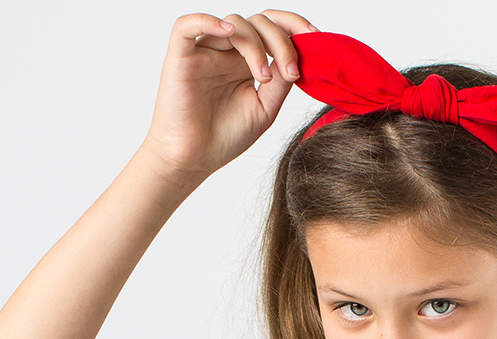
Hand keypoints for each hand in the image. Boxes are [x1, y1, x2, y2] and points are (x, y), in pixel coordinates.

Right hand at [140, 10, 319, 179]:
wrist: (193, 160)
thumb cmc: (224, 137)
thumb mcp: (265, 109)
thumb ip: (280, 83)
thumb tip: (296, 56)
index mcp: (246, 62)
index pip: (272, 29)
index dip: (294, 26)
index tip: (316, 40)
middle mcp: (227, 52)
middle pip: (258, 22)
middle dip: (281, 41)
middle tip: (292, 72)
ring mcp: (204, 52)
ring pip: (234, 23)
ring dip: (256, 45)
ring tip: (264, 78)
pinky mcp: (180, 57)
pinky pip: (186, 26)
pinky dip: (208, 21)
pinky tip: (229, 33)